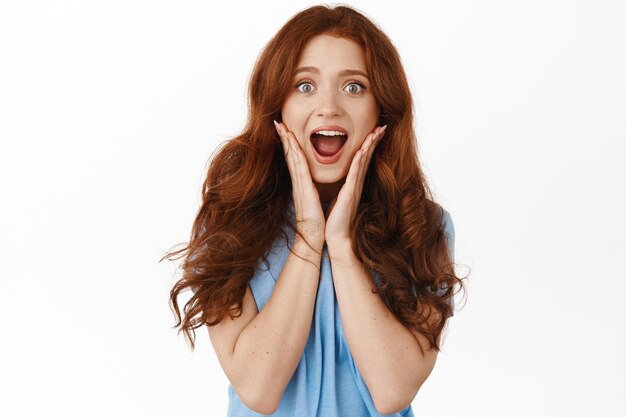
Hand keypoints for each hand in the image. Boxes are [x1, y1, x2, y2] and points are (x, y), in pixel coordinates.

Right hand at [274, 120, 325, 251]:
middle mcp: (297, 182)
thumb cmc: (316, 219)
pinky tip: (292, 144)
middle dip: (284, 138)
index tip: (285, 130)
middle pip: (289, 155)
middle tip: (278, 122)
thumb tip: (312, 183)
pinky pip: (300, 167)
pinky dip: (295, 154)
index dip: (289, 144)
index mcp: (301, 183)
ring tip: (282, 127)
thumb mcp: (314, 199)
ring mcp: (299, 185)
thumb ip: (311, 189)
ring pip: (292, 158)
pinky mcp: (304, 189)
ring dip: (287, 142)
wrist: (314, 235)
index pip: (294, 159)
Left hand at [325, 125, 386, 245]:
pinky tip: (364, 149)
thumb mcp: (338, 198)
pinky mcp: (350, 193)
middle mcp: (356, 183)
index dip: (369, 145)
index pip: (362, 160)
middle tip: (382, 126)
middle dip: (374, 141)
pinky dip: (360, 160)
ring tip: (377, 131)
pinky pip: (356, 173)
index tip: (374, 131)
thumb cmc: (336, 219)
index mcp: (353, 184)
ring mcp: (355, 187)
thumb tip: (341, 183)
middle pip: (367, 157)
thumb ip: (342, 188)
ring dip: (370, 145)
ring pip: (363, 161)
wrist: (337, 236)